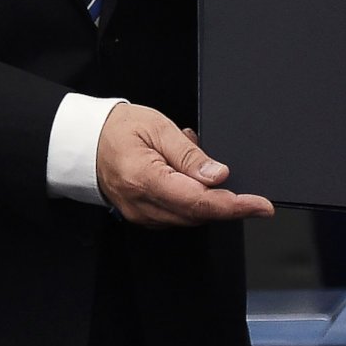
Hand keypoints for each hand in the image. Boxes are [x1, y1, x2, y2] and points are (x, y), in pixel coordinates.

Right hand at [95, 101, 272, 227]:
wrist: (82, 142)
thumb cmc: (116, 129)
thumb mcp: (157, 127)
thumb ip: (189, 154)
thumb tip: (219, 175)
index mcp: (144, 178)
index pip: (199, 201)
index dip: (235, 206)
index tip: (262, 206)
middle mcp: (142, 204)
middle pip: (199, 214)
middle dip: (223, 198)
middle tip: (217, 166)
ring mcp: (141, 214)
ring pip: (191, 217)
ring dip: (205, 196)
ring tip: (188, 161)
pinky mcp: (142, 216)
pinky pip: (178, 216)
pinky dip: (191, 199)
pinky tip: (182, 175)